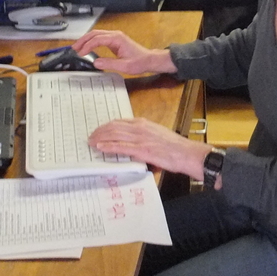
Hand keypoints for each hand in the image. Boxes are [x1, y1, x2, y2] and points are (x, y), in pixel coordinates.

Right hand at [72, 29, 176, 75]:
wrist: (149, 60)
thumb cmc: (139, 63)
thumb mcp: (124, 66)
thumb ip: (109, 64)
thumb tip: (95, 62)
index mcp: (117, 39)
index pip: (97, 39)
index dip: (87, 45)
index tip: (80, 53)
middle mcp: (115, 35)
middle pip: (95, 33)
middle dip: (83, 40)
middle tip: (74, 48)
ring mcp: (115, 36)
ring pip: (96, 34)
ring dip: (86, 40)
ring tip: (77, 48)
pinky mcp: (115, 40)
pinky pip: (100, 38)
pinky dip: (91, 41)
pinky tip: (86, 47)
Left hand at [89, 118, 211, 180]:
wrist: (186, 153)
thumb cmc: (175, 147)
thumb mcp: (157, 134)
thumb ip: (144, 135)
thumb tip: (133, 142)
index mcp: (143, 123)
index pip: (119, 122)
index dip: (106, 126)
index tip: (99, 130)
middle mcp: (140, 128)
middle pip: (113, 127)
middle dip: (100, 131)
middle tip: (90, 136)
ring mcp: (140, 138)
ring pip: (114, 135)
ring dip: (100, 138)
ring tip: (91, 142)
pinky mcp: (141, 150)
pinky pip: (120, 147)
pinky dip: (108, 146)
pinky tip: (100, 147)